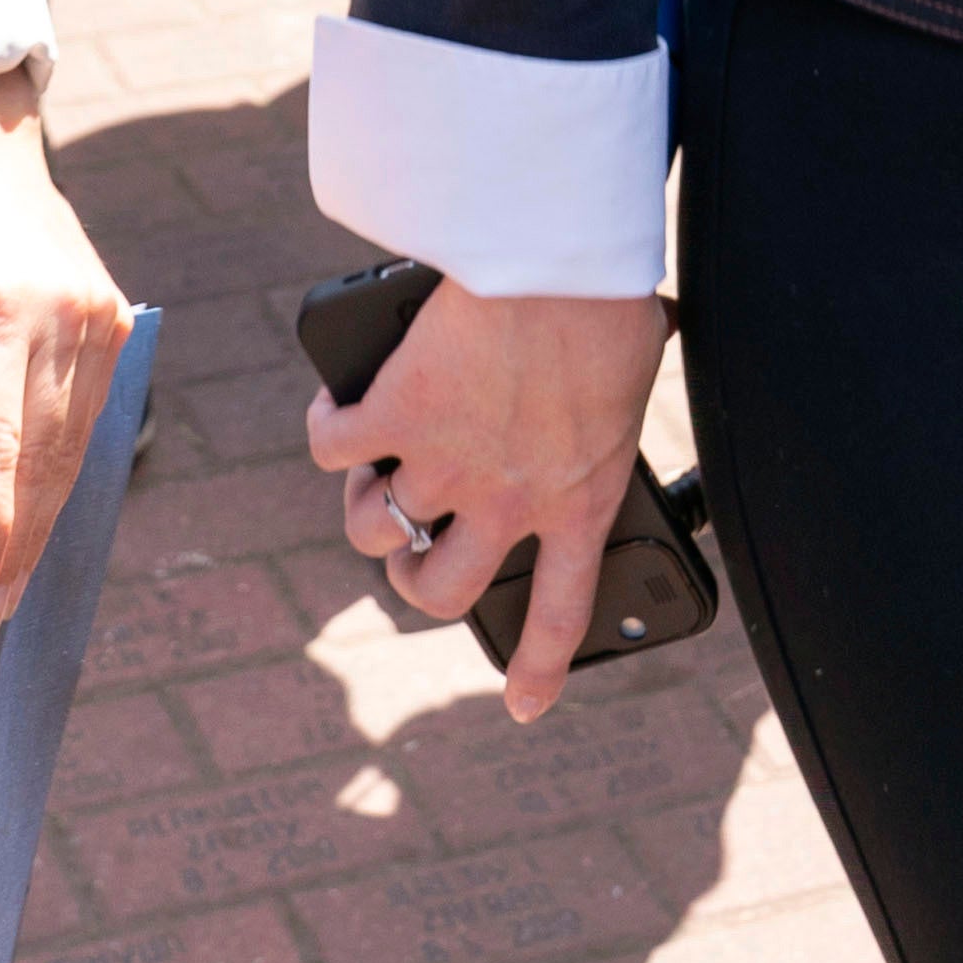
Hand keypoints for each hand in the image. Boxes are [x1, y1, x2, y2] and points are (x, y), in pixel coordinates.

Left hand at [0, 72, 134, 629]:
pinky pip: (91, 417)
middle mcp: (58, 316)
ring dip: (43, 519)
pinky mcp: (118, 321)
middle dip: (15, 542)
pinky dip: (64, 470)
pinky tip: (40, 516)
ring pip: (74, 448)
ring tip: (12, 582)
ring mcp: (99, 318)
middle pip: (41, 459)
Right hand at [306, 281, 665, 722]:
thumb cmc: (609, 298)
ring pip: (376, 530)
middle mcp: (507, 501)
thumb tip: (608, 371)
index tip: (525, 705)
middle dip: (415, 581)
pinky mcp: (391, 415)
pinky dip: (329, 427)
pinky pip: (335, 447)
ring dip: (366, 506)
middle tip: (413, 550)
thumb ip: (605, 407)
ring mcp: (443, 464)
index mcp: (580, 499)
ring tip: (369, 472)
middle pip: (440, 591)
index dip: (538, 668)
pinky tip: (336, 405)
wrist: (556, 256)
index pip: (561, 612)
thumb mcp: (632, 375)